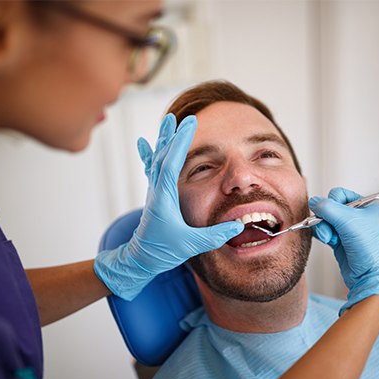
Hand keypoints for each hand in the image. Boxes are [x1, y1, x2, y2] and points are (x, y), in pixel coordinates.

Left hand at [94, 114, 243, 299]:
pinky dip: (150, 154)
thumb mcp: (191, 245)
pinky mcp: (155, 196)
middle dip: (174, 135)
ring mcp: (154, 192)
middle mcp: (156, 191)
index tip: (189, 124)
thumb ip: (215, 235)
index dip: (180, 142)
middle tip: (183, 117)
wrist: (140, 259)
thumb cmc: (162, 252)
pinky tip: (144, 144)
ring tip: (168, 121)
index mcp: (163, 198)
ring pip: (157, 159)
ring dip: (165, 140)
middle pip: (163, 156)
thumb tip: (238, 226)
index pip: (171, 163)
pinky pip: (152, 169)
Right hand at [308, 187, 378, 318]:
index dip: (332, 202)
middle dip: (325, 218)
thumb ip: (328, 208)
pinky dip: (323, 235)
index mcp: (365, 206)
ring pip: (324, 220)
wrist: (371, 276)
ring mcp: (347, 229)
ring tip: (331, 239)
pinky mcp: (340, 240)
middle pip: (329, 208)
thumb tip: (313, 201)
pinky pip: (324, 231)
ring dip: (323, 228)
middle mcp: (357, 216)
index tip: (332, 213)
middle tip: (330, 229)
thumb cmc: (369, 249)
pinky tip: (329, 242)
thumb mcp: (348, 221)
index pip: (339, 194)